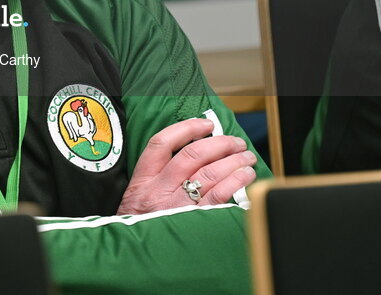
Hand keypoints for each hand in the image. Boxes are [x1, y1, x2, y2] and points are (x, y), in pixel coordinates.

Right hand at [116, 118, 257, 214]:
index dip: (186, 128)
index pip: (161, 143)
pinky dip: (235, 183)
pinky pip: (219, 197)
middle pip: (192, 155)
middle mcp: (159, 190)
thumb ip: (157, 176)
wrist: (134, 256)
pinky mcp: (194, 222)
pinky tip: (245, 177)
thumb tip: (194, 154)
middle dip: (219, 144)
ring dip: (233, 162)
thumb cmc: (139, 224)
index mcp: (142, 180)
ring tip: (246, 158)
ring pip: (209, 174)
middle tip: (235, 142)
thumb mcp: (136, 196)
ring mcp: (177, 207)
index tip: (206, 124)